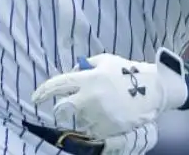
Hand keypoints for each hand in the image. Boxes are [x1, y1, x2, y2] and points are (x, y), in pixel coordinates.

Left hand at [31, 48, 188, 138]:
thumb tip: (71, 73)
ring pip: (79, 119)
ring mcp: (98, 115)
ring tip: (101, 105)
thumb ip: (86, 66)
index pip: (58, 85)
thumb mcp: (106, 60)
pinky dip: (96, 122)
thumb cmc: (128, 72)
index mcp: (88, 79)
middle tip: (69, 106)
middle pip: (63, 108)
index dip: (43, 92)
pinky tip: (108, 113)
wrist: (153, 90)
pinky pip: (92, 128)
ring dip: (84, 114)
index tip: (34, 98)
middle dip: (63, 108)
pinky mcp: (107, 128)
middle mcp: (90, 98)